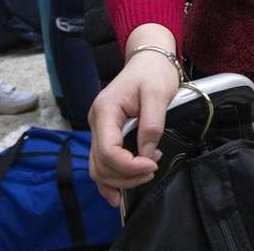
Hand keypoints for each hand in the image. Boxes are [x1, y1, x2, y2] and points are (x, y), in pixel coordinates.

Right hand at [88, 45, 181, 204]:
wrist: (148, 59)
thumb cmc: (152, 72)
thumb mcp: (157, 94)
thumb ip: (151, 125)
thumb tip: (147, 154)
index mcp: (105, 110)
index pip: (108, 150)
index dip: (129, 165)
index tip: (153, 164)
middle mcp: (96, 121)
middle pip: (101, 164)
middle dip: (127, 175)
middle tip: (153, 170)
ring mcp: (99, 128)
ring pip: (98, 168)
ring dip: (120, 180)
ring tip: (146, 174)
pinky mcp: (106, 133)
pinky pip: (101, 163)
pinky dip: (109, 180)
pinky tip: (119, 194)